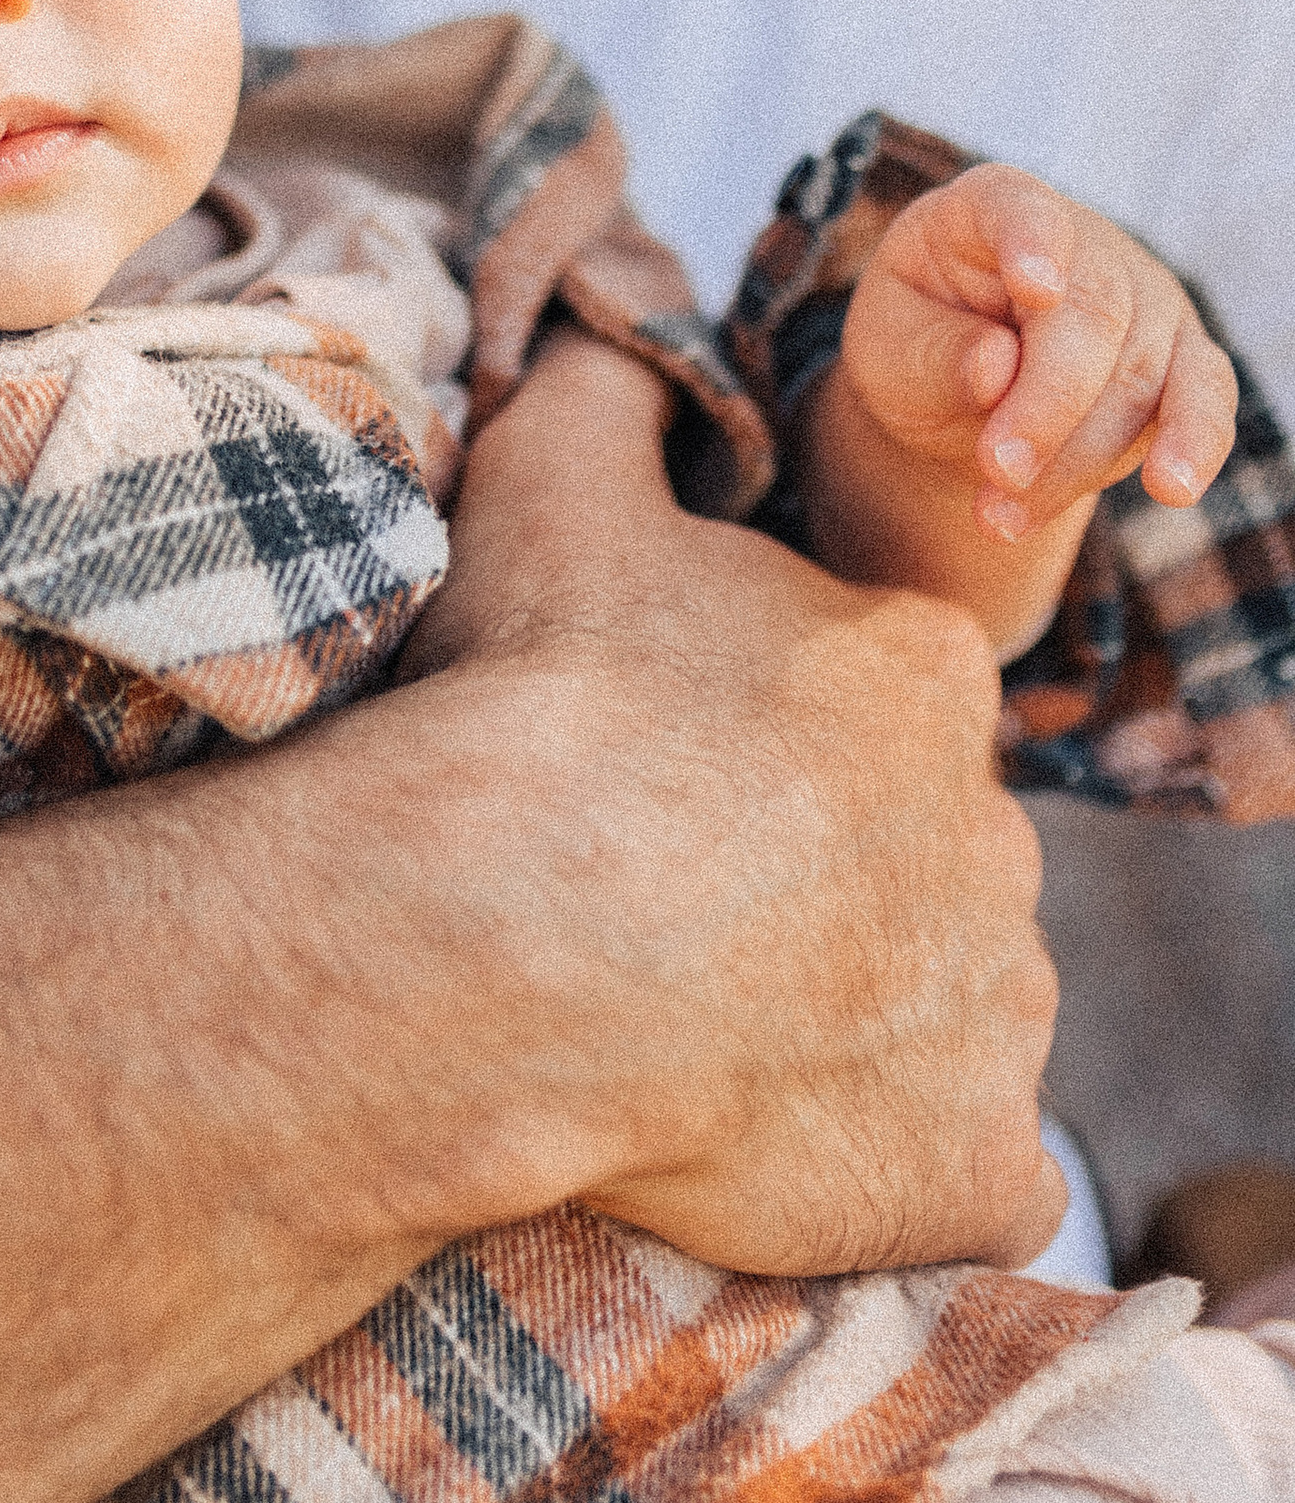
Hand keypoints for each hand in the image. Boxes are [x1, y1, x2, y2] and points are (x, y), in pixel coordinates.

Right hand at [424, 331, 1064, 1275]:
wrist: (503, 934)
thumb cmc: (535, 703)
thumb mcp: (547, 481)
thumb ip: (605, 387)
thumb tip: (626, 328)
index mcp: (922, 669)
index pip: (876, 707)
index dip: (764, 746)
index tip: (664, 780)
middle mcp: (999, 834)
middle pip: (920, 858)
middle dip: (820, 883)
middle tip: (669, 909)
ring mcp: (999, 1011)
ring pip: (946, 1008)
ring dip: (852, 1019)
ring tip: (696, 1029)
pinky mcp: (978, 1167)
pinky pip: (966, 1173)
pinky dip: (887, 1162)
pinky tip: (768, 1137)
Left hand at [841, 163, 1236, 543]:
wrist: (964, 401)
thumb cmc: (919, 350)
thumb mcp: (888, 349)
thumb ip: (931, 352)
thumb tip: (995, 366)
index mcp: (991, 208)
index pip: (1019, 208)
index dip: (1033, 242)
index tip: (1037, 285)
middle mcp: (1084, 241)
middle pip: (1088, 316)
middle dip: (1045, 407)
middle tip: (996, 473)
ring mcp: (1145, 297)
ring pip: (1137, 376)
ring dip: (1076, 460)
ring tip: (1003, 519)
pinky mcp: (1185, 361)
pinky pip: (1206, 398)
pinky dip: (1193, 444)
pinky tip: (1171, 487)